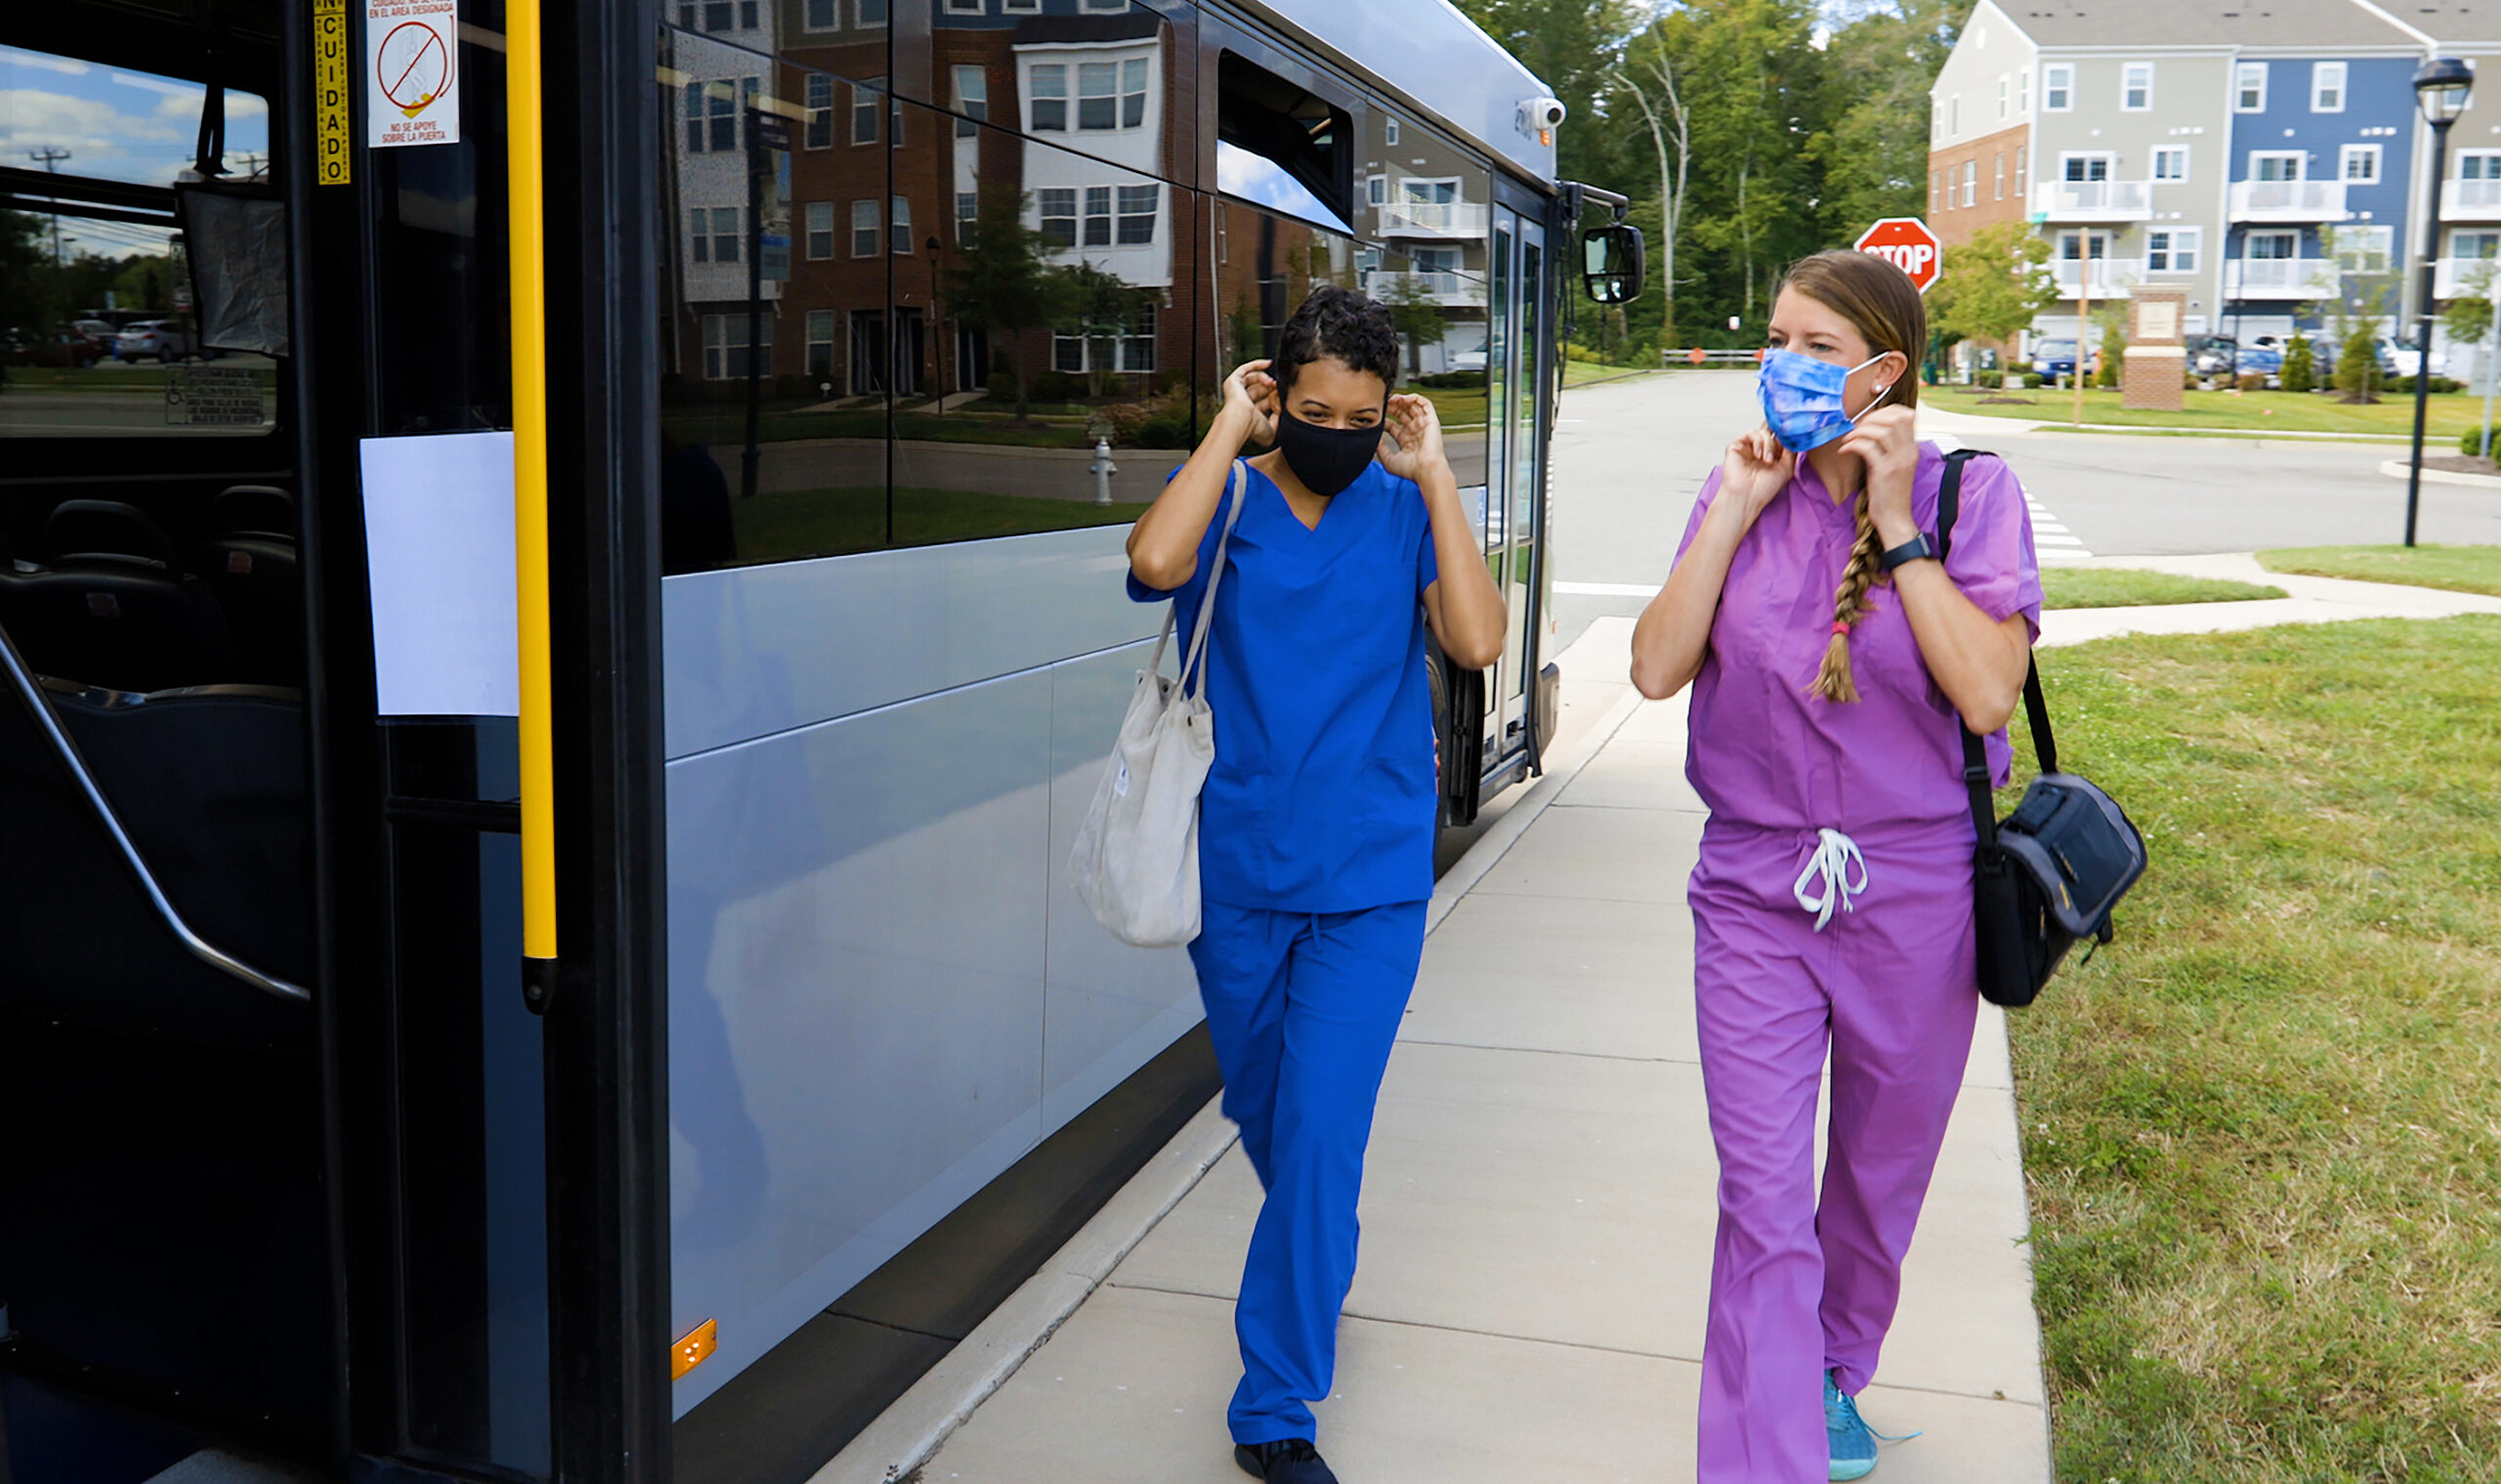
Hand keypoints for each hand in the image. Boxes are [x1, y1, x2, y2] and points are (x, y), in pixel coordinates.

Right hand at [1221, 358, 1278, 444]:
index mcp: (1251, 415)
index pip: (1264, 402)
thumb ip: (1279, 422)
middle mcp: (1242, 403)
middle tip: (1277, 386)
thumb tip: (1281, 412)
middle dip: (1270, 386)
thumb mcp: (1273, 429)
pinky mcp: (1232, 382)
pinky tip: (1268, 363)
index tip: (1281, 395)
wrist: (1241, 421)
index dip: (1274, 397)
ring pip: (1252, 379)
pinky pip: (1244, 369)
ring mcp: (1236, 392)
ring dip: (1264, 378)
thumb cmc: (1254, 428)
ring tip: (1271, 382)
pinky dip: (1256, 365)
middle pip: (1259, 389)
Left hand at [1380, 392, 1447, 481]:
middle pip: (1402, 413)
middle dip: (1392, 406)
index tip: (1377, 414)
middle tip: (1383, 402)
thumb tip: (1373, 438)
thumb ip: (1380, 448)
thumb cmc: (1411, 470)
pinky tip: (1404, 398)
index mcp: (1406, 441)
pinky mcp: (1431, 421)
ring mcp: (1423, 425)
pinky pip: (1425, 404)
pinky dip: (1415, 398)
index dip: (1384, 418)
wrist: (1426, 470)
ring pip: (1413, 406)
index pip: (1393, 425)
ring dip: (1402, 400)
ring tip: (1392, 398)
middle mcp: (1415, 432)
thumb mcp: (1388, 460)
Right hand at [1716, 425, 1794, 522]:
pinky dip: (1758, 442)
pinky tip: (1758, 455)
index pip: (1780, 437)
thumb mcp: (1786, 468)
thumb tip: (1795, 435)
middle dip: (1778, 431)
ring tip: (1767, 460)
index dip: (1786, 433)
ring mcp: (1748, 447)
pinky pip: (1751, 433)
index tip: (1795, 432)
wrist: (1747, 497)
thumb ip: (1791, 451)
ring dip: (1769, 444)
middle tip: (1784, 433)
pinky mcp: (1737, 445)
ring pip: (1763, 432)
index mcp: (1772, 454)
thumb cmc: (1765, 488)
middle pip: (1771, 430)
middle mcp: (1760, 449)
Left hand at [1833, 405, 1920, 543]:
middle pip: (1894, 418)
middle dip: (1870, 418)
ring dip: (1859, 431)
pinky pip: (1867, 448)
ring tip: (1848, 439)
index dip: (1885, 411)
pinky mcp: (1885, 472)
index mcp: (1912, 448)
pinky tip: (1844, 450)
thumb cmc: (1890, 494)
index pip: (1906, 415)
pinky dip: (1853, 444)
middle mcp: (1908, 452)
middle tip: (1855, 428)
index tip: (1869, 419)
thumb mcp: (1894, 466)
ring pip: (1880, 431)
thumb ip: (1889, 448)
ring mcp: (1898, 461)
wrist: (1895, 518)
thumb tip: (1870, 430)